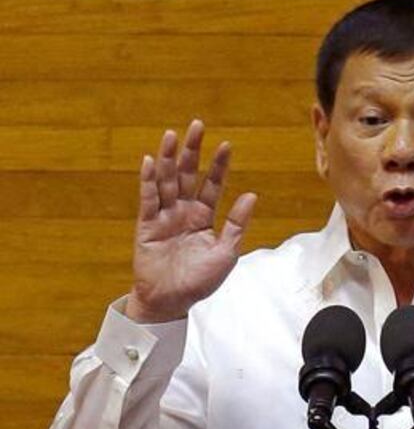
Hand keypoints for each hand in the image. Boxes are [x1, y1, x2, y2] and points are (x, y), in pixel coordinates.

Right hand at [126, 120, 257, 322]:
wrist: (172, 303)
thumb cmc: (199, 281)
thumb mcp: (226, 253)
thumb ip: (237, 224)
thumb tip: (252, 195)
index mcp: (204, 218)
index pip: (212, 185)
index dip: (219, 166)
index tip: (227, 145)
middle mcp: (184, 212)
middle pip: (188, 175)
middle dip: (193, 151)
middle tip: (198, 125)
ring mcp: (164, 216)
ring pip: (167, 181)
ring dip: (169, 158)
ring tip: (173, 135)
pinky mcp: (147, 225)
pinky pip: (148, 199)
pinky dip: (148, 181)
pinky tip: (150, 161)